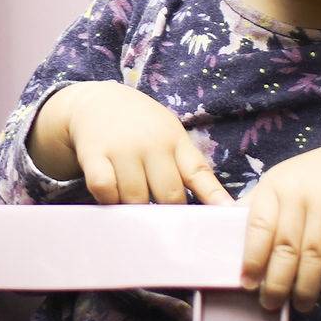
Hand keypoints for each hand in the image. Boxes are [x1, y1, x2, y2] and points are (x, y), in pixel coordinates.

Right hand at [29, 81, 232, 205]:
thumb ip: (191, 167)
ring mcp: (122, 148)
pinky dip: (108, 199)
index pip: (198, 173)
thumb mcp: (171, 136)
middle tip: (161, 219)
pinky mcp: (94, 153)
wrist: (96, 100)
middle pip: (167, 195)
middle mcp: (151, 143)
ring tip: (133, 203)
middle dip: (166, 212)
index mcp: (174, 140)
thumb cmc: (141, 127)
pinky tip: (111, 195)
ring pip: (135, 197)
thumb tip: (219, 206)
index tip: (226, 215)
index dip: (214, 197)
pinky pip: (104, 189)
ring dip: (134, 208)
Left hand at [239, 143, 320, 311]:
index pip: (258, 227)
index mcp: (273, 187)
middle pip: (285, 246)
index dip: (252, 258)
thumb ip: (256, 208)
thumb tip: (224, 238)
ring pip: (314, 250)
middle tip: (272, 303)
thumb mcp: (279, 184)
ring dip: (306, 282)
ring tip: (301, 303)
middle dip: (277, 281)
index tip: (247, 284)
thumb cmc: (311, 180)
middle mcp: (298, 192)